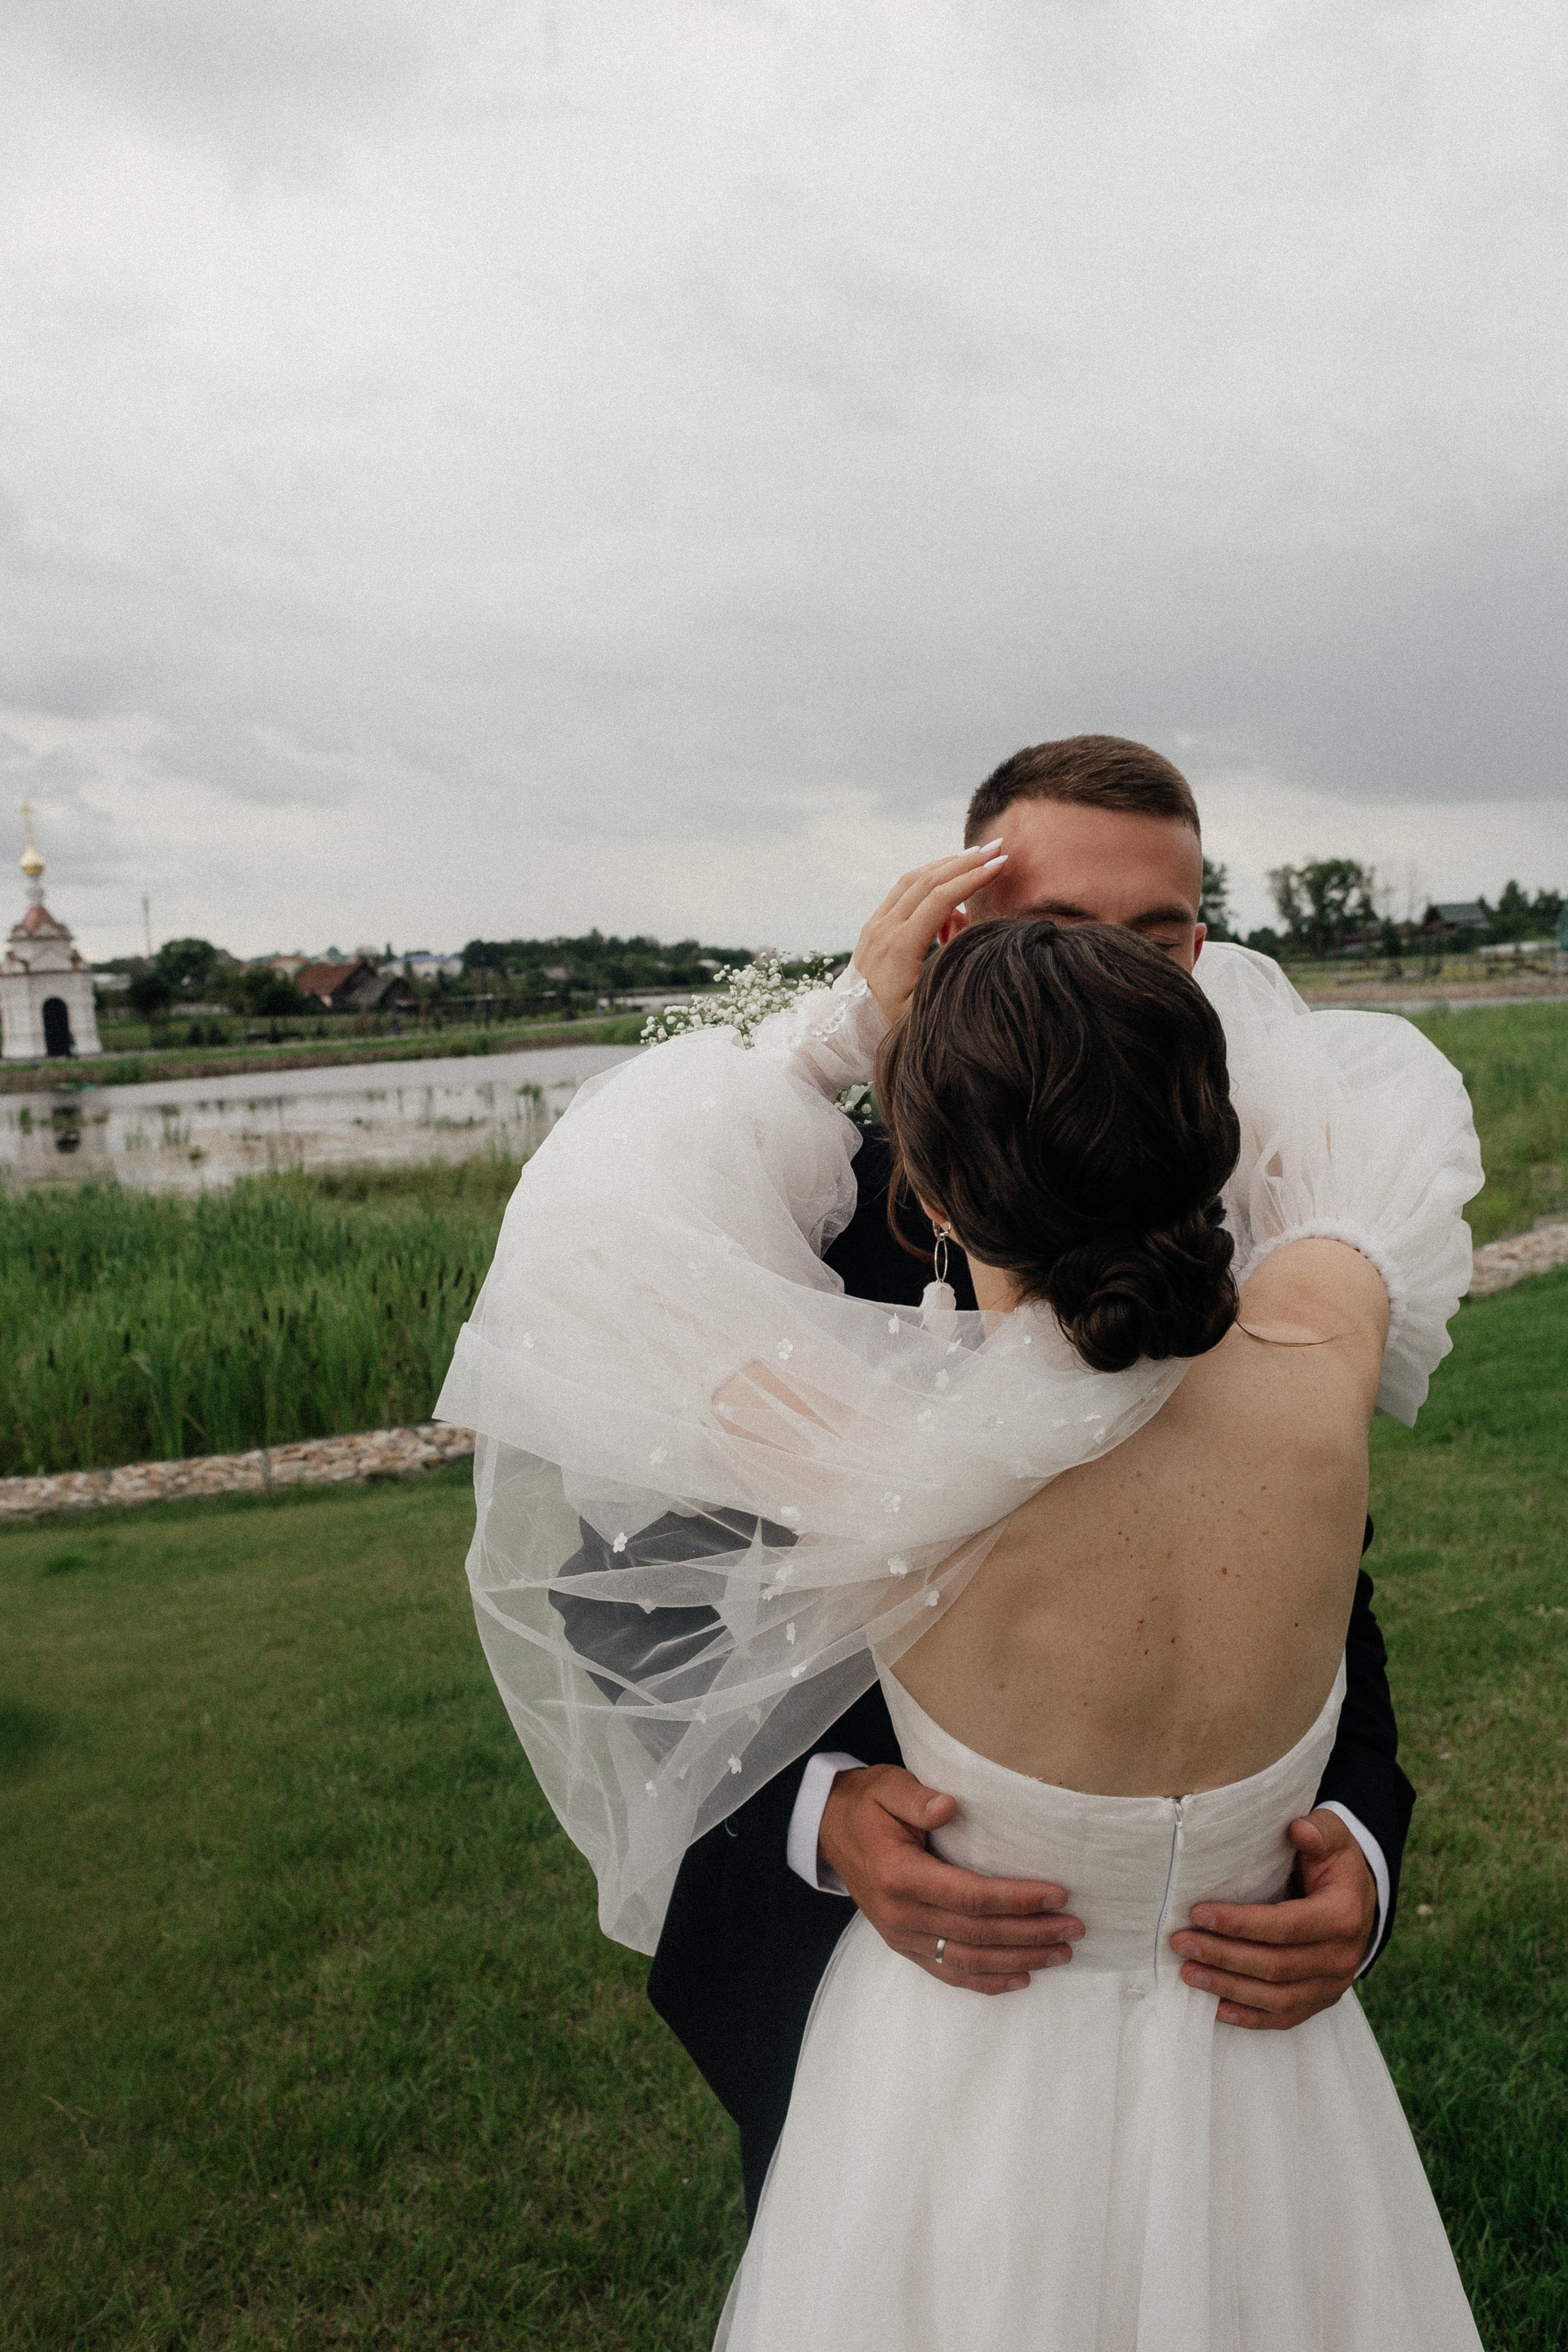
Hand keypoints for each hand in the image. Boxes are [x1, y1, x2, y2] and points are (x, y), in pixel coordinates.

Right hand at [820, 1762, 1082, 1993]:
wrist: (829, 1830)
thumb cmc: (867, 1803)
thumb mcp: (886, 1786)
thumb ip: (915, 1796)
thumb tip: (950, 1806)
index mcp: (898, 1875)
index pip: (970, 1896)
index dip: (1016, 1899)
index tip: (1057, 1894)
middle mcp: (900, 1915)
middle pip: (978, 1933)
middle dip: (1031, 1933)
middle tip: (1074, 1927)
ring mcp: (901, 1937)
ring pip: (969, 1960)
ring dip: (1019, 1960)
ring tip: (1061, 1953)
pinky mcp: (904, 1946)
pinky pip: (949, 1972)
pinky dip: (987, 1981)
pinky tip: (1021, 1978)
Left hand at [854, 845, 1007, 1025]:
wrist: (846, 1031)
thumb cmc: (890, 1025)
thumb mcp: (924, 1007)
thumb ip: (947, 965)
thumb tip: (964, 925)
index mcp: (900, 948)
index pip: (940, 899)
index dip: (972, 879)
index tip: (1000, 865)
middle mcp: (884, 929)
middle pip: (928, 881)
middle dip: (966, 861)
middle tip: (998, 848)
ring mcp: (875, 925)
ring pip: (913, 880)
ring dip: (947, 863)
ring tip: (978, 855)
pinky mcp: (872, 926)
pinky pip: (902, 891)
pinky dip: (928, 877)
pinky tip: (950, 875)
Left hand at [1169, 1810, 1377, 2028]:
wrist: (1359, 1897)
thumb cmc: (1334, 1861)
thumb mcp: (1333, 1836)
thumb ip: (1317, 1832)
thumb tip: (1298, 1830)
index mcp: (1343, 1915)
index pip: (1284, 1926)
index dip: (1239, 1923)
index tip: (1197, 1913)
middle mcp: (1342, 1957)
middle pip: (1275, 1965)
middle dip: (1222, 1955)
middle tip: (1180, 1942)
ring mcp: (1333, 1984)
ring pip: (1276, 1997)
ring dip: (1228, 1988)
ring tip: (1187, 1973)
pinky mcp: (1321, 2000)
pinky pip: (1285, 2017)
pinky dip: (1250, 2017)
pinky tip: (1216, 2010)